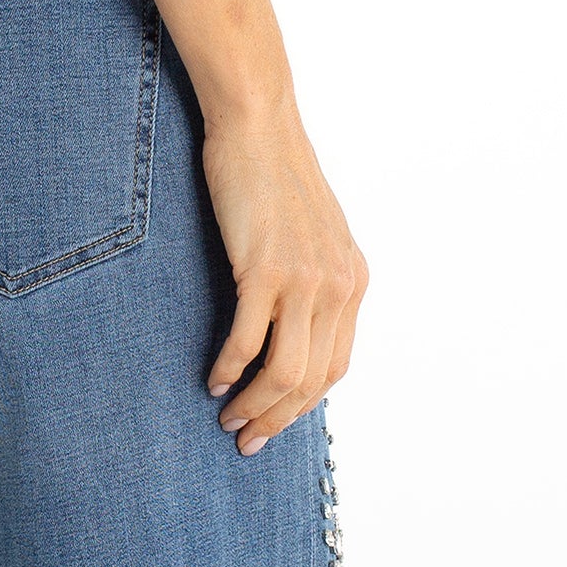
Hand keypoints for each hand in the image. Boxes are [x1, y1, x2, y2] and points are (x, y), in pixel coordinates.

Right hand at [202, 107, 367, 454]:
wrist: (259, 128)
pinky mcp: (266, 269)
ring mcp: (305, 279)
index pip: (334, 368)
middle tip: (245, 439)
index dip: (302, 407)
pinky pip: (247, 341)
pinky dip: (230, 369)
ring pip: (284, 371)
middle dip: (277, 419)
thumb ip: (312, 285)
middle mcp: (338, 286)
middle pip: (312, 380)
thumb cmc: (274, 181)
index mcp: (352, 282)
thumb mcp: (311, 238)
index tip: (272, 425)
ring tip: (227, 416)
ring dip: (254, 404)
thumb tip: (290, 336)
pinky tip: (214, 379)